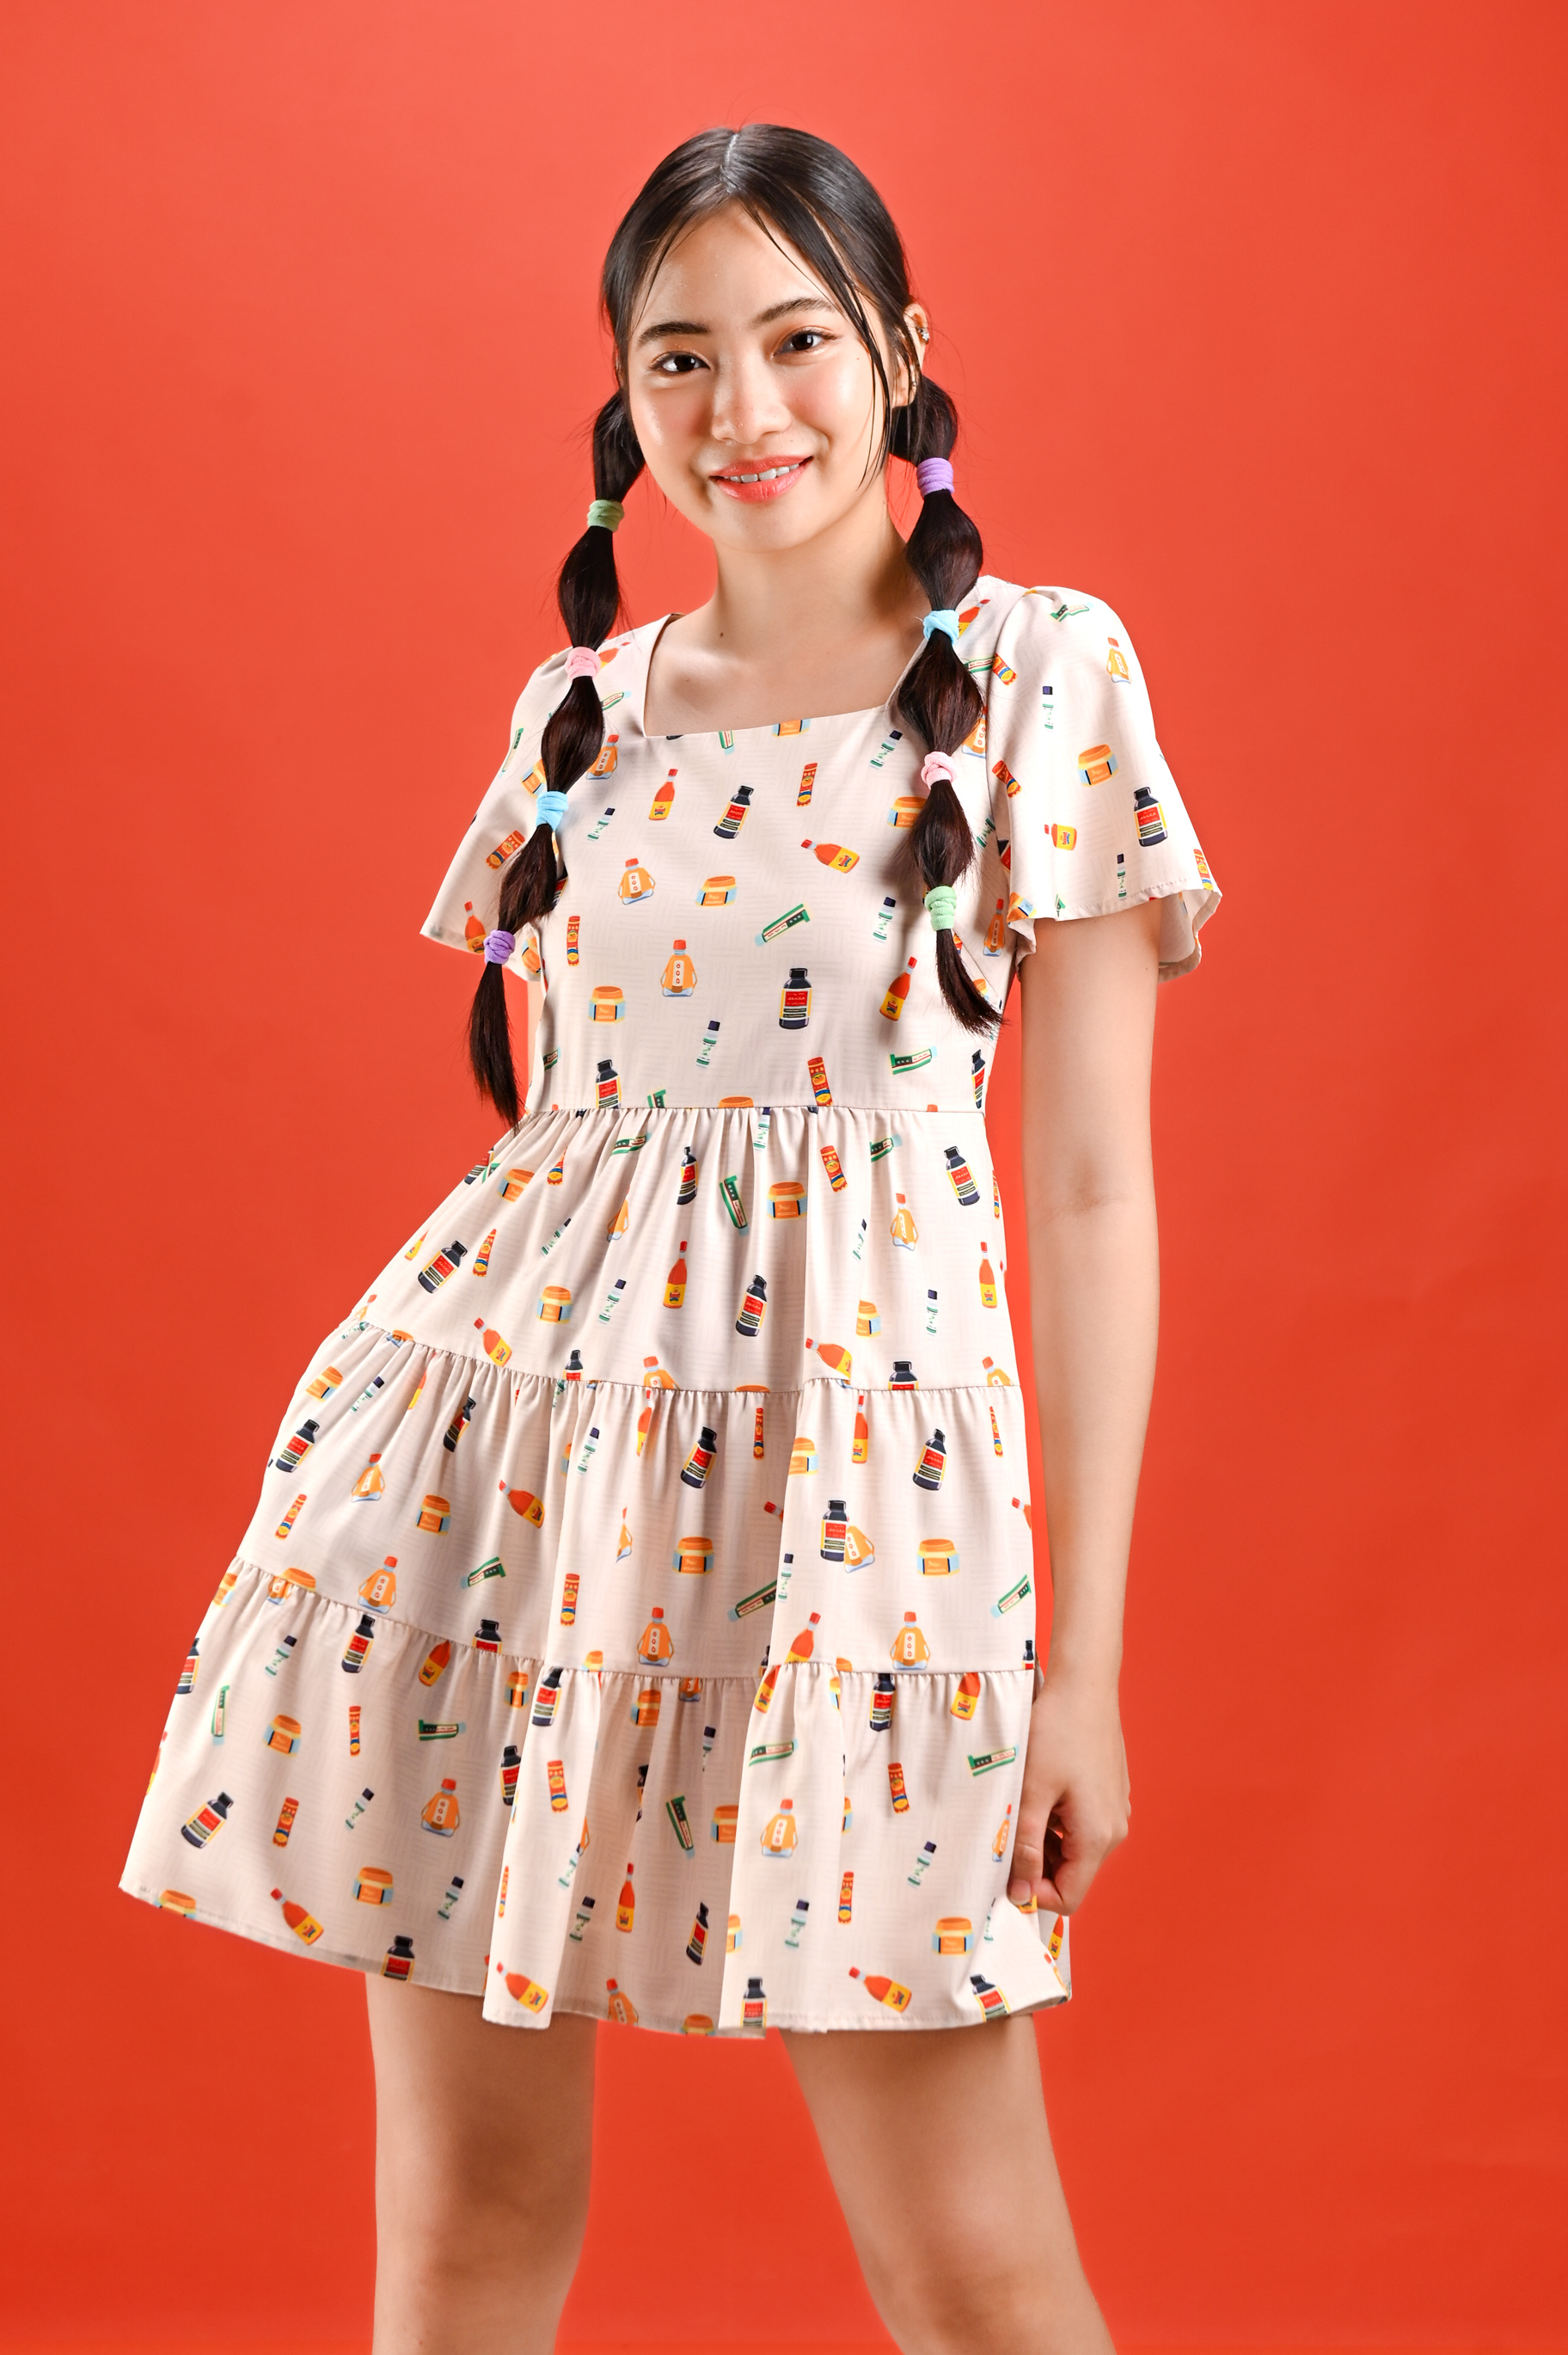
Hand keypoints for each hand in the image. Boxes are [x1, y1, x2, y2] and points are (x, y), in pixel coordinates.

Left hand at [1007, 1677, 1129, 1913]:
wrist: (1084, 1684)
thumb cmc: (1056, 1732)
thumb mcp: (1031, 1791)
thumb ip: (1025, 1846)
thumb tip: (1020, 1893)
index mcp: (1097, 1836)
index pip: (1068, 1897)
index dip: (1033, 1892)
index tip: (1004, 1870)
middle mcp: (1114, 1829)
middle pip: (1071, 1872)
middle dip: (1035, 1861)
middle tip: (1007, 1829)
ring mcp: (1114, 1810)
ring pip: (1073, 1847)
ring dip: (1044, 1837)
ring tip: (1023, 1801)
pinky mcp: (1110, 1793)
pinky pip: (1081, 1823)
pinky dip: (1057, 1818)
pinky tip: (1041, 1787)